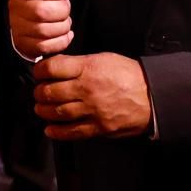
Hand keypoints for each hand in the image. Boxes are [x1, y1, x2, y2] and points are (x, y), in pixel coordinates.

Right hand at [8, 0, 72, 58]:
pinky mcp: (24, 43)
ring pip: (44, 30)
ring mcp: (17, 26)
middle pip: (40, 11)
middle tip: (65, 9)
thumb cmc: (43, 0)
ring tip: (65, 21)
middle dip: (61, 11)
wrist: (32, 22)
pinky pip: (45, 46)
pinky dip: (61, 41)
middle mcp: (15, 6)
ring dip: (62, 26)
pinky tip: (65, 34)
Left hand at [32, 52, 152, 139]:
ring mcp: (92, 110)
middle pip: (51, 92)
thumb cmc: (129, 75)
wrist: (152, 96)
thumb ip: (80, 63)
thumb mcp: (104, 58)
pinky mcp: (99, 128)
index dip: (40, 70)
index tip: (38, 73)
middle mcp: (87, 89)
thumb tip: (58, 67)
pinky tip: (50, 130)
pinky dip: (58, 132)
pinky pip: (73, 132)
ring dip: (44, 111)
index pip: (53, 68)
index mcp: (88, 68)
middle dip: (39, 92)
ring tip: (40, 108)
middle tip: (38, 92)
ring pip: (58, 112)